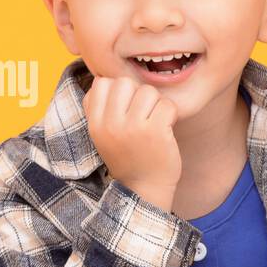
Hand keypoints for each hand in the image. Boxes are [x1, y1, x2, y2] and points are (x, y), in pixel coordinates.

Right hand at [82, 76, 181, 210]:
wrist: (144, 189)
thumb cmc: (127, 157)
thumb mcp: (103, 134)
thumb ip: (100, 108)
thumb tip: (105, 78)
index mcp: (95, 123)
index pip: (102, 82)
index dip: (118, 90)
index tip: (126, 107)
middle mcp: (111, 124)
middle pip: (124, 82)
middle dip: (138, 94)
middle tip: (144, 114)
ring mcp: (134, 128)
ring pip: (148, 91)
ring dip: (156, 104)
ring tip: (155, 122)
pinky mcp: (156, 133)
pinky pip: (167, 104)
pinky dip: (171, 114)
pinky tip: (166, 128)